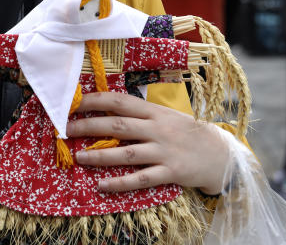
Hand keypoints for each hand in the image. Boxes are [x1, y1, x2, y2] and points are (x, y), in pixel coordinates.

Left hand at [67, 92, 230, 194]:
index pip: (119, 101)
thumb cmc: (186, 132)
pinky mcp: (170, 172)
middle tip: (65, 130)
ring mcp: (163, 151)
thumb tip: (107, 108)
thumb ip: (141, 113)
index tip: (73, 102)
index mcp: (154, 111)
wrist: (220, 153)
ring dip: (99, 156)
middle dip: (88, 126)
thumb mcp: (166, 115)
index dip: (95, 100)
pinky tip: (101, 185)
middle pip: (117, 125)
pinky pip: (140, 179)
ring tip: (78, 158)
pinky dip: (119, 183)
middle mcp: (157, 129)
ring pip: (126, 153)